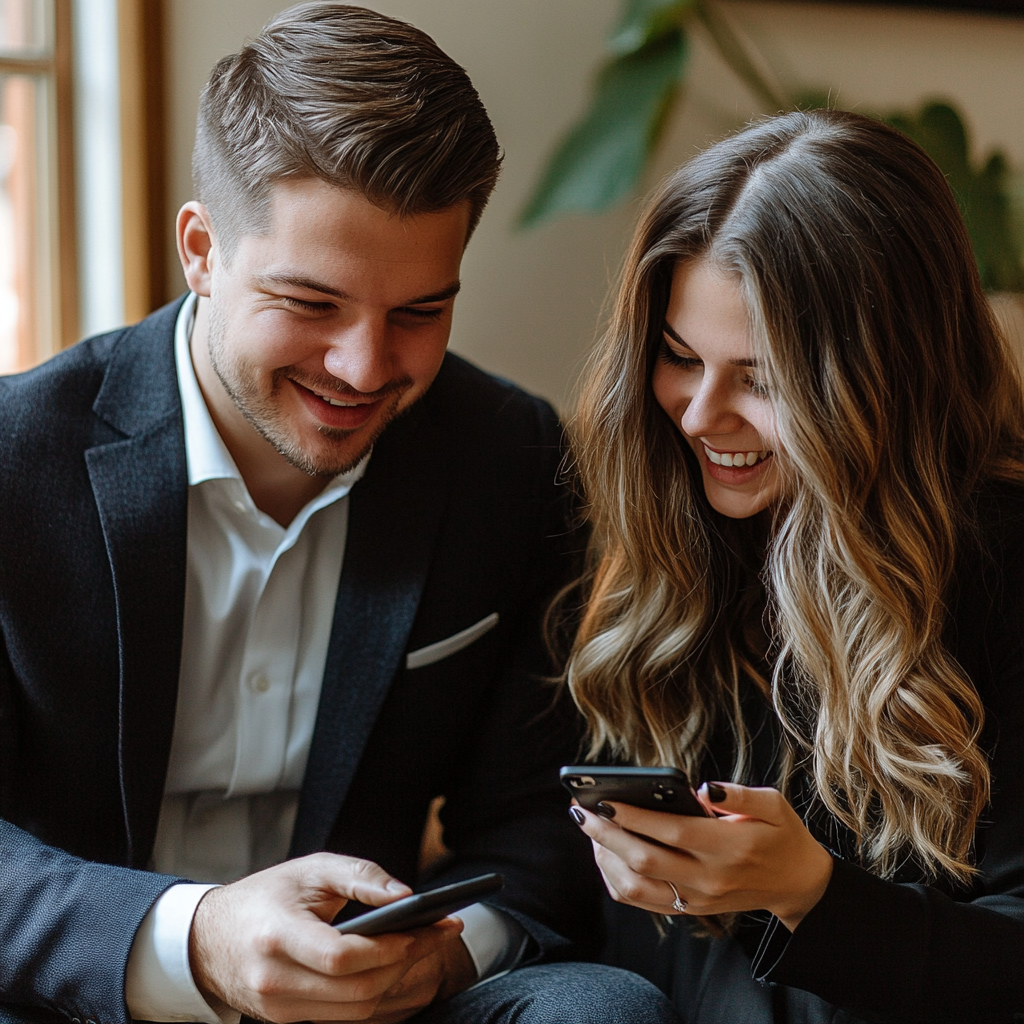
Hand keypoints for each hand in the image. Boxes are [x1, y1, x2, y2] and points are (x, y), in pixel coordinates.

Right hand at [188, 852, 467, 1021]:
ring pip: (356, 1011)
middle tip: (442, 933)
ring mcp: (279, 1010)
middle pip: (357, 990)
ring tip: (425, 947)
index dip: (390, 948)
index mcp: (277, 936)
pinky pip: (344, 1016)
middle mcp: (275, 981)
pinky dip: (374, 993)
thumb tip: (406, 895)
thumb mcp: (311, 869)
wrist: (208, 938)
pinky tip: (395, 967)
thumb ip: (360, 876)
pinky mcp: (287, 1022)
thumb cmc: (266, 895)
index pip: (341, 957)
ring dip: (398, 982)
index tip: (429, 927)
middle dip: (407, 963)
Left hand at [573, 782, 833, 930]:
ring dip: (606, 859)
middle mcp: (709, 878)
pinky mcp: (690, 910)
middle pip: (644, 860)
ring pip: (638, 887)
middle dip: (606, 835)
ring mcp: (698, 899)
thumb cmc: (781, 834)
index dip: (633, 815)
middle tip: (581, 812)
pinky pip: (644, 902)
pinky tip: (606, 855)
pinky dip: (617, 881)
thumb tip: (702, 788)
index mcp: (728, 846)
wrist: (797, 883)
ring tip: (589, 830)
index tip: (604, 798)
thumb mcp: (773, 803)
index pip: (670, 831)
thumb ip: (738, 793)